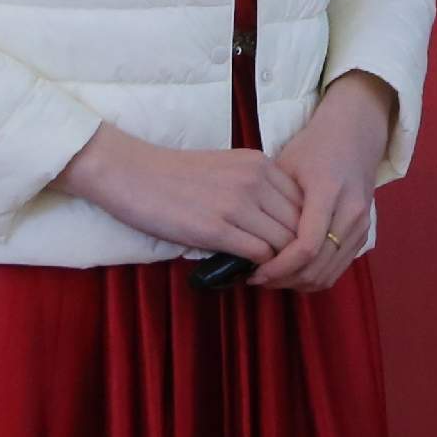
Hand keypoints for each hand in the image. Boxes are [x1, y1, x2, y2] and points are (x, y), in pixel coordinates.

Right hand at [53, 124, 304, 261]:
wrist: (132, 173)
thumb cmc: (175, 175)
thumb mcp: (227, 169)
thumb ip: (256, 189)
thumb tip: (279, 224)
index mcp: (261, 163)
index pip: (304, 202)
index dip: (300, 229)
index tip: (286, 246)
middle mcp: (256, 180)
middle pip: (299, 224)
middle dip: (294, 250)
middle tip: (280, 267)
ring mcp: (238, 203)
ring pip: (283, 242)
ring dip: (276, 263)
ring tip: (263, 273)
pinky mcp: (216, 228)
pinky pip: (258, 255)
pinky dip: (256, 269)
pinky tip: (246, 273)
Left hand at [251, 72, 394, 289]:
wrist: (355, 136)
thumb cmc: (314, 147)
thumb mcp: (286, 166)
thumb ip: (270, 202)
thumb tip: (241, 238)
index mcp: (328, 190)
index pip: (306, 246)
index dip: (278, 267)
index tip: (255, 272)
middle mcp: (350, 210)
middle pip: (318, 266)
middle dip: (285, 280)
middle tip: (259, 279)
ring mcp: (361, 224)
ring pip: (329, 273)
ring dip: (299, 282)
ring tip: (273, 277)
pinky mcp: (364, 233)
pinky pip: (338, 268)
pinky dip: (315, 276)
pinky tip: (293, 270)